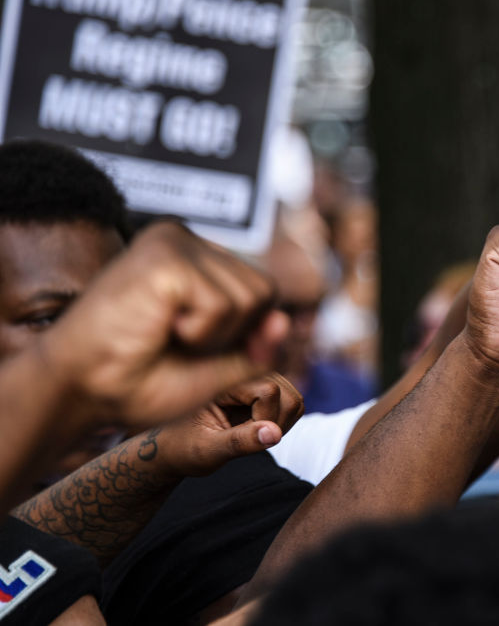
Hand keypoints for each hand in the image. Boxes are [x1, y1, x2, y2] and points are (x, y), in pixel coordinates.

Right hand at [40, 222, 288, 428]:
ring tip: (167, 333)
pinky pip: (221, 303)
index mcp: (198, 260)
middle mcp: (187, 242)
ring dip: (214, 335)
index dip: (250, 331)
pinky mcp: (165, 254)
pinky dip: (198, 332)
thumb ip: (256, 346)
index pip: (264, 289)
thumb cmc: (139, 381)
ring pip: (250, 297)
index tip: (199, 348)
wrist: (82, 391)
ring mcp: (175, 241)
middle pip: (265, 290)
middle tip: (177, 341)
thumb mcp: (217, 369)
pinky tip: (159, 326)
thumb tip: (283, 320)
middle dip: (234, 334)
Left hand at [159, 373, 304, 476]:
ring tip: (248, 434)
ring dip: (279, 424)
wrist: (177, 444)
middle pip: (288, 395)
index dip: (260, 421)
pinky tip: (255, 429)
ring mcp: (259, 374)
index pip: (268, 392)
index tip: (234, 437)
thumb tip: (275, 434)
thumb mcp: (206, 451)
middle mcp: (244, 367)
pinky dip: (281, 422)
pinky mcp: (269, 383)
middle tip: (244, 439)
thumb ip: (240, 442)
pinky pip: (294, 403)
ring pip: (295, 399)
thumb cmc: (184, 448)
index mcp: (222, 375)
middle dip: (274, 424)